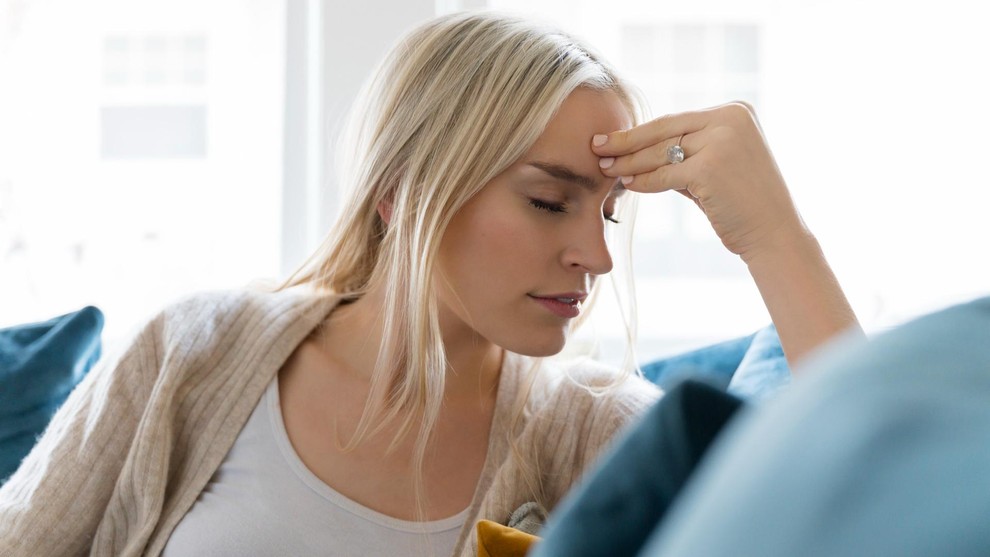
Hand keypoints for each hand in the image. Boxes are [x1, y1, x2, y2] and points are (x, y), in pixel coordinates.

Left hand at [593, 102, 806, 261]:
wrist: (774, 234)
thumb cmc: (743, 203)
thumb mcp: (718, 164)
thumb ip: (687, 150)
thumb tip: (639, 148)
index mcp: (735, 111)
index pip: (675, 121)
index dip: (640, 130)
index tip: (612, 137)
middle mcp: (730, 119)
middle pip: (664, 131)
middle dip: (626, 141)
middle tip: (596, 147)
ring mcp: (722, 141)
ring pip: (661, 152)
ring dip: (630, 163)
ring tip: (607, 168)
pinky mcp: (710, 168)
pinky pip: (664, 174)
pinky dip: (643, 182)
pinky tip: (628, 185)